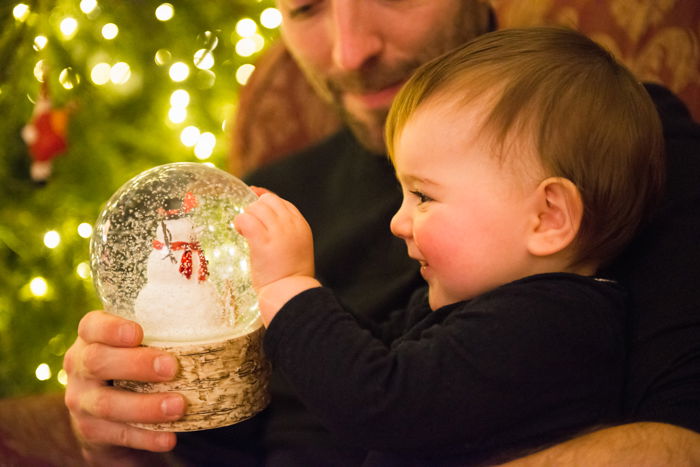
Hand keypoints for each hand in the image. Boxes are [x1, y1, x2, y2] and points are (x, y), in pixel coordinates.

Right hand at [63, 310, 184, 464]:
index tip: (138, 333)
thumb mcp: (136, 342)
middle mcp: (80, 366)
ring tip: (179, 406)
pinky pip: (118, 434)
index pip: (92, 326)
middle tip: (172, 367)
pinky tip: (169, 437)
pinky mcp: (91, 430)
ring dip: (146, 406)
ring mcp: (82, 400)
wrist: (103, 413)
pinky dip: (146, 437)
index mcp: (91, 337)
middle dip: (136, 364)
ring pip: (107, 404)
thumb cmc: (131, 362)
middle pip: (98, 362)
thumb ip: (160, 328)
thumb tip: (217, 308)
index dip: (111, 328)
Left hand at [235, 192, 319, 323]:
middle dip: (255, 210)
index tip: (254, 201)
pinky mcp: (262, 241)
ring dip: (246, 217)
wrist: (291, 294)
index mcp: (301, 226)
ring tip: (244, 232)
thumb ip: (286, 233)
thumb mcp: (296, 248)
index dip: (265, 200)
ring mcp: (278, 232)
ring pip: (255, 208)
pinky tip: (240, 233)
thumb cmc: (291, 277)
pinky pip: (245, 220)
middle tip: (250, 226)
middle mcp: (291, 225)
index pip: (282, 202)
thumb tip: (265, 220)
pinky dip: (240, 223)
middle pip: (268, 201)